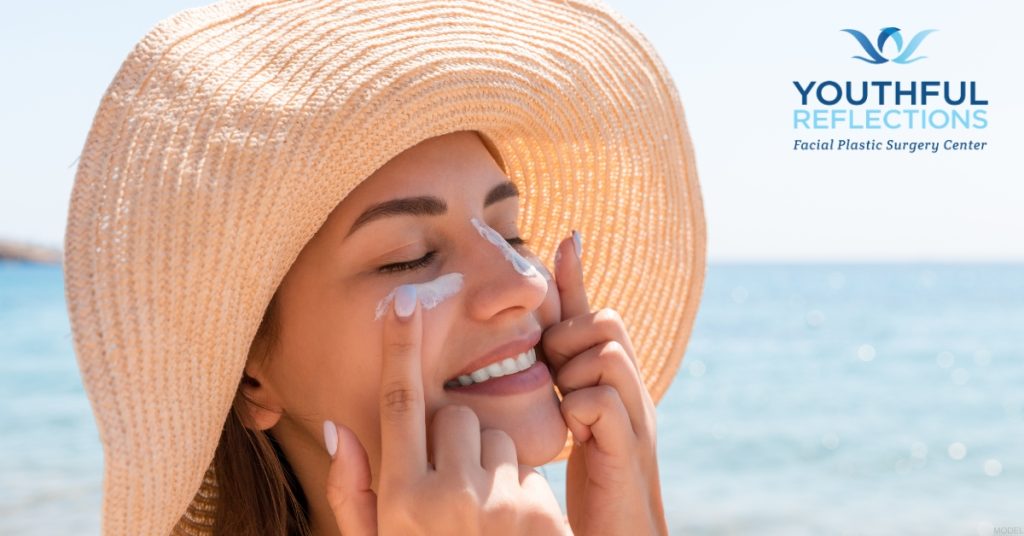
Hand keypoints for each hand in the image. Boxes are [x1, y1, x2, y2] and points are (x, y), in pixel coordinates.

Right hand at [322, 285, 572, 534]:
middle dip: (453, 441)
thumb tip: (339, 425)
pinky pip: (526, 470)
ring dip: (488, 465)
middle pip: (454, 417)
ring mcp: (496, 503)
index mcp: (400, 498)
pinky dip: (517, 490)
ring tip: (481, 517)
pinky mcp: (538, 512)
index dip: (399, 347)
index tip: (402, 302)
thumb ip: (352, 491)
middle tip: (452, 492)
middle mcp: (446, 496)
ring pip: (493, 439)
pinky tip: (509, 530)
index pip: (398, 402)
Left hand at [542, 231, 667, 535]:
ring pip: (605, 354)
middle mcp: (630, 389)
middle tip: (557, 375)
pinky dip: (581, 409)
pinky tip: (574, 433)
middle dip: (570, 338)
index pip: (593, 314)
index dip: (575, 277)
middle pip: (605, 321)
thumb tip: (537, 342)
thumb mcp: (570, 417)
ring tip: (566, 403)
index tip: (565, 237)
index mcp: (612, 380)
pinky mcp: (628, 447)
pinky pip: (602, 400)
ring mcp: (635, 416)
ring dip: (575, 372)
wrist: (620, 533)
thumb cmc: (592, 477)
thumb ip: (557, 378)